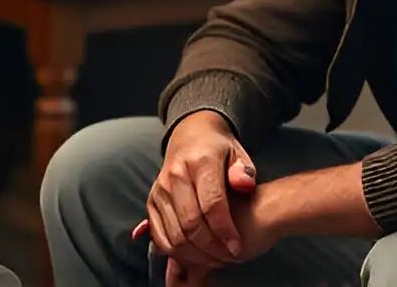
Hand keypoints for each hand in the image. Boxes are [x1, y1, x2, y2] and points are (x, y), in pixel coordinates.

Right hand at [137, 111, 257, 270]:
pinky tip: (195, 255)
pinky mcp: (152, 201)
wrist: (191, 137)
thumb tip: (244, 185)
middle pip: (191, 223)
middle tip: (228, 257)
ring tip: (215, 259)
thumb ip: (244, 171)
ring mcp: (160, 189)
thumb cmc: (220, 152)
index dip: (225, 230)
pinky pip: (160, 235)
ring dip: (195, 255)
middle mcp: (175, 175)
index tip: (237, 247)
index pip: (211, 204)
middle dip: (211, 248)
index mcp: (200, 162)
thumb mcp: (238, 154)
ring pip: (174, 234)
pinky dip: (176, 252)